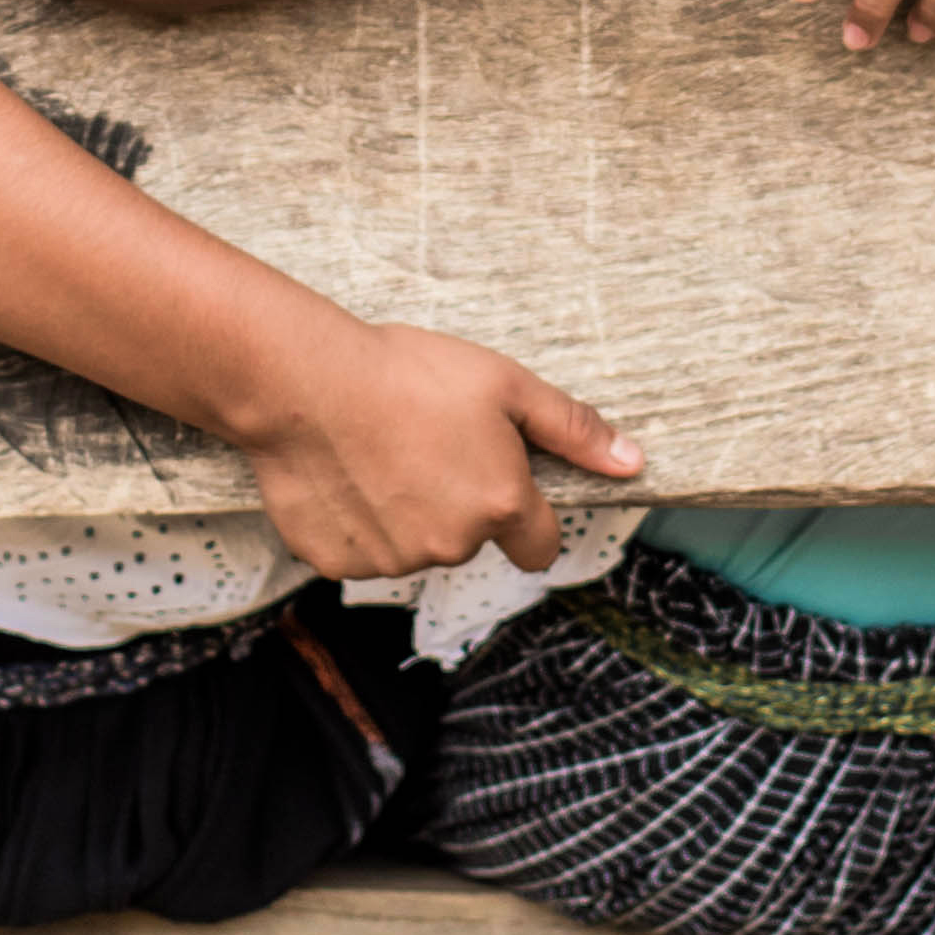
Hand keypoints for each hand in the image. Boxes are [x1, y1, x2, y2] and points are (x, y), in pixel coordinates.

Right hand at [234, 322, 627, 578]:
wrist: (303, 381)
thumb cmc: (406, 373)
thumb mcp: (506, 384)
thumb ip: (573, 430)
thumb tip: (632, 462)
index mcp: (500, 506)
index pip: (539, 548)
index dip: (525, 517)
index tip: (498, 483)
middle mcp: (450, 545)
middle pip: (470, 540)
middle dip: (457, 502)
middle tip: (425, 442)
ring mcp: (389, 560)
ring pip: (412, 546)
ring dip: (403, 513)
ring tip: (378, 451)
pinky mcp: (335, 562)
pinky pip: (357, 550)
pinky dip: (354, 521)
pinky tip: (343, 472)